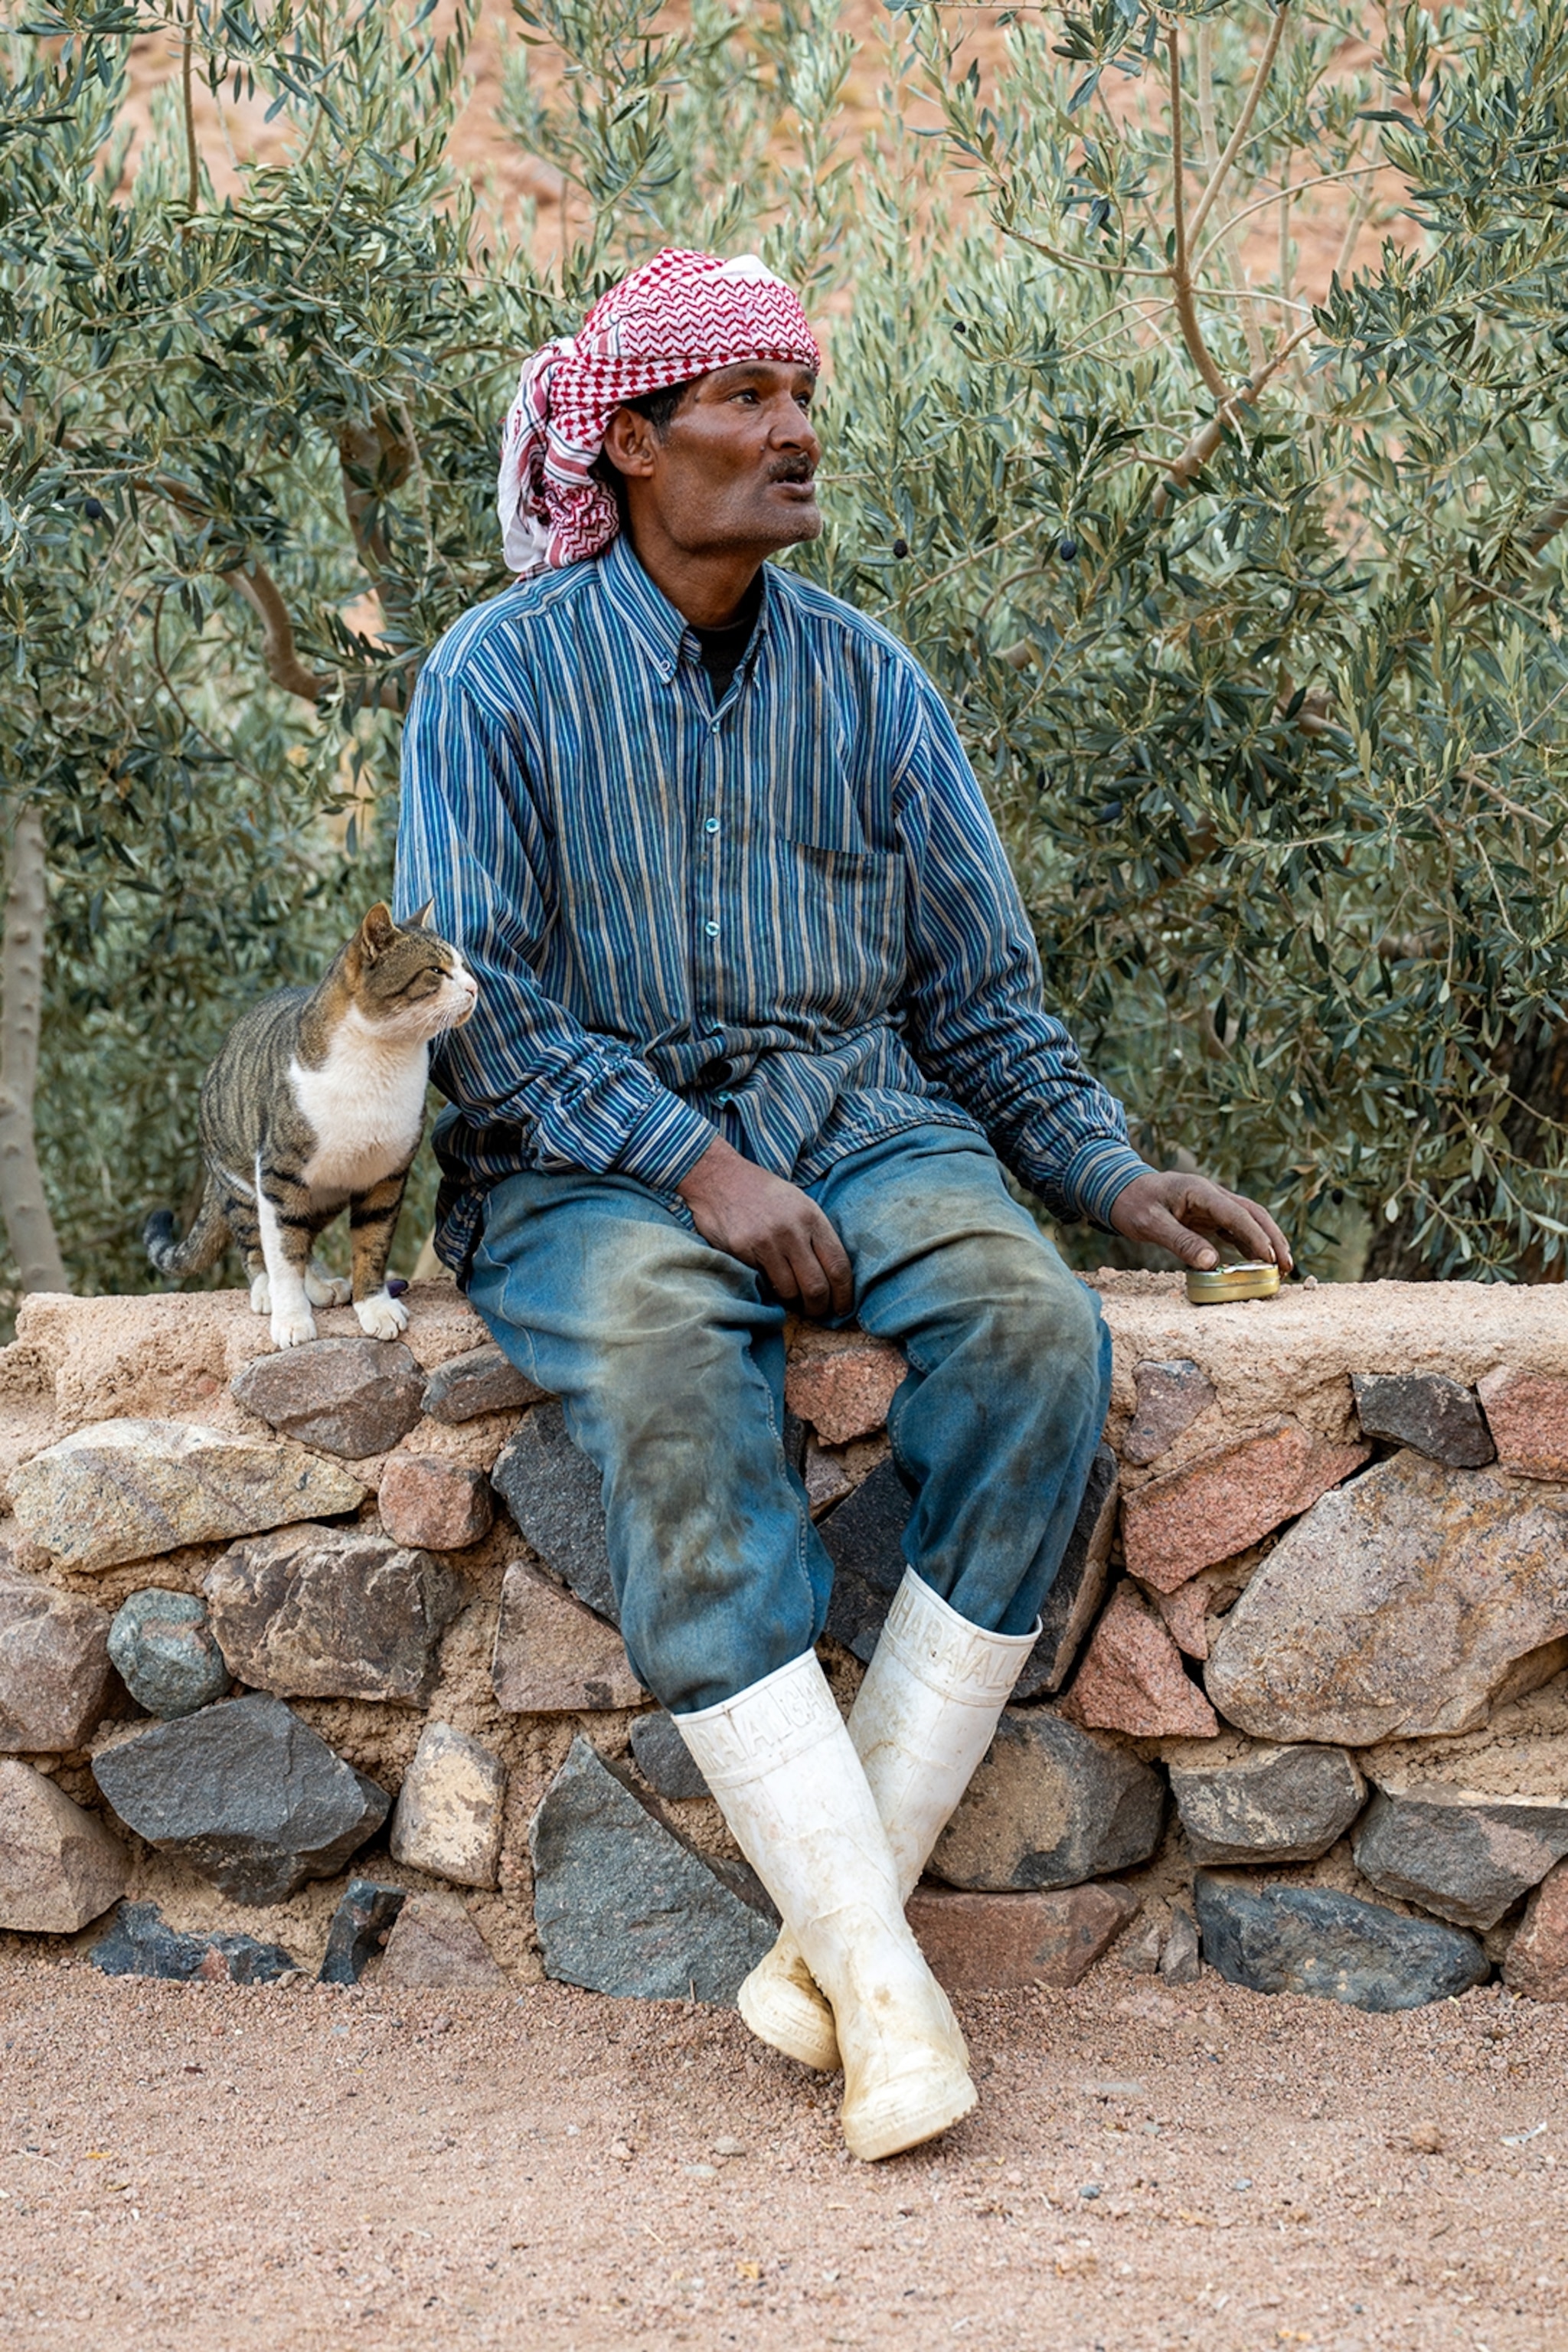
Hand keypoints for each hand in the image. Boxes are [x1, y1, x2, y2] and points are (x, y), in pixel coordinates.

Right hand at [677, 1137, 853, 1316]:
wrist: (719, 1177)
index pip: (838, 1265)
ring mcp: (765, 1242)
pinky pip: (762, 1283)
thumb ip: (815, 1234)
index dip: (844, 1294)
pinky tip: (769, 1284)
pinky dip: (768, 1290)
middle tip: (817, 1313)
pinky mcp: (741, 1251)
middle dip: (819, 1307)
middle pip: (816, 1286)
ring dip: (792, 1302)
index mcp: (811, 1217)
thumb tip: (831, 1275)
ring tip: (792, 1299)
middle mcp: (792, 1231)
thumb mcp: (799, 1203)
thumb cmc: (763, 1193)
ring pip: (789, 1291)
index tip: (843, 1307)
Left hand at [1110, 1169, 1292, 1275]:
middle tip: (1288, 1266)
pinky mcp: (1207, 1214)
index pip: (1237, 1214)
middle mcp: (1211, 1194)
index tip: (1271, 1259)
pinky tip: (1257, 1260)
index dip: (1257, 1237)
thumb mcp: (1150, 1223)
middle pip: (1253, 1214)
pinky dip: (1249, 1242)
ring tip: (1282, 1267)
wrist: (1117, 1188)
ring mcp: (1211, 1204)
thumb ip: (1180, 1241)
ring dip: (1266, 1241)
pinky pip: (1234, 1227)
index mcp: (1200, 1191)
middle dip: (1273, 1239)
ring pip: (1248, 1220)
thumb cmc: (1131, 1203)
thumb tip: (1211, 1263)